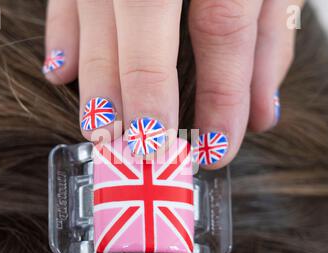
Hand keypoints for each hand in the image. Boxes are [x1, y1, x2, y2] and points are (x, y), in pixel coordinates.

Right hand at [43, 0, 302, 167]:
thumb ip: (267, 39)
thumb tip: (259, 115)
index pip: (223, 33)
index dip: (221, 100)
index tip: (218, 149)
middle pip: (144, 35)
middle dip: (142, 103)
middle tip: (142, 155)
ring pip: (96, 23)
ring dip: (97, 85)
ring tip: (101, 132)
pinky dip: (62, 37)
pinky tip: (60, 76)